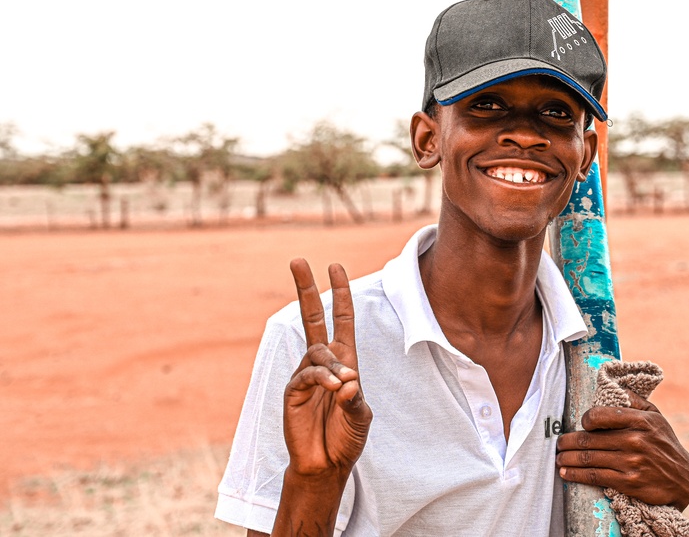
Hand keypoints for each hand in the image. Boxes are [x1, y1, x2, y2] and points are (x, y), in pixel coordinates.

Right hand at [283, 259, 372, 481]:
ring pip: (317, 351)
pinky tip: (333, 389)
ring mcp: (306, 374)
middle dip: (306, 288)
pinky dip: (321, 378)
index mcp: (344, 360)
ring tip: (341, 386)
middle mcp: (323, 361)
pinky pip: (306, 374)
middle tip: (298, 260)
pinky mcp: (292, 391)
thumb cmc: (346, 437)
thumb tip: (346, 379)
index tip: (335, 267)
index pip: (341, 319)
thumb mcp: (361, 415)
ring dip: (331, 365)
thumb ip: (355, 398)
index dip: (340, 293)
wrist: (327, 464)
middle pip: (313, 316)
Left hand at [555, 390, 688, 510]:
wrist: (683, 479)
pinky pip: (596, 477)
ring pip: (589, 458)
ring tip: (558, 458)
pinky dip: (577, 475)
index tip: (582, 424)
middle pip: (590, 439)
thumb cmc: (664, 443)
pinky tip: (566, 473)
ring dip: (568, 459)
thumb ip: (634, 400)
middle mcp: (635, 440)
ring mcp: (632, 463)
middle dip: (568, 442)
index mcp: (640, 420)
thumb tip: (612, 386)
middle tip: (558, 444)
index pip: (600, 415)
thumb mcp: (655, 416)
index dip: (586, 419)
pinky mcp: (629, 483)